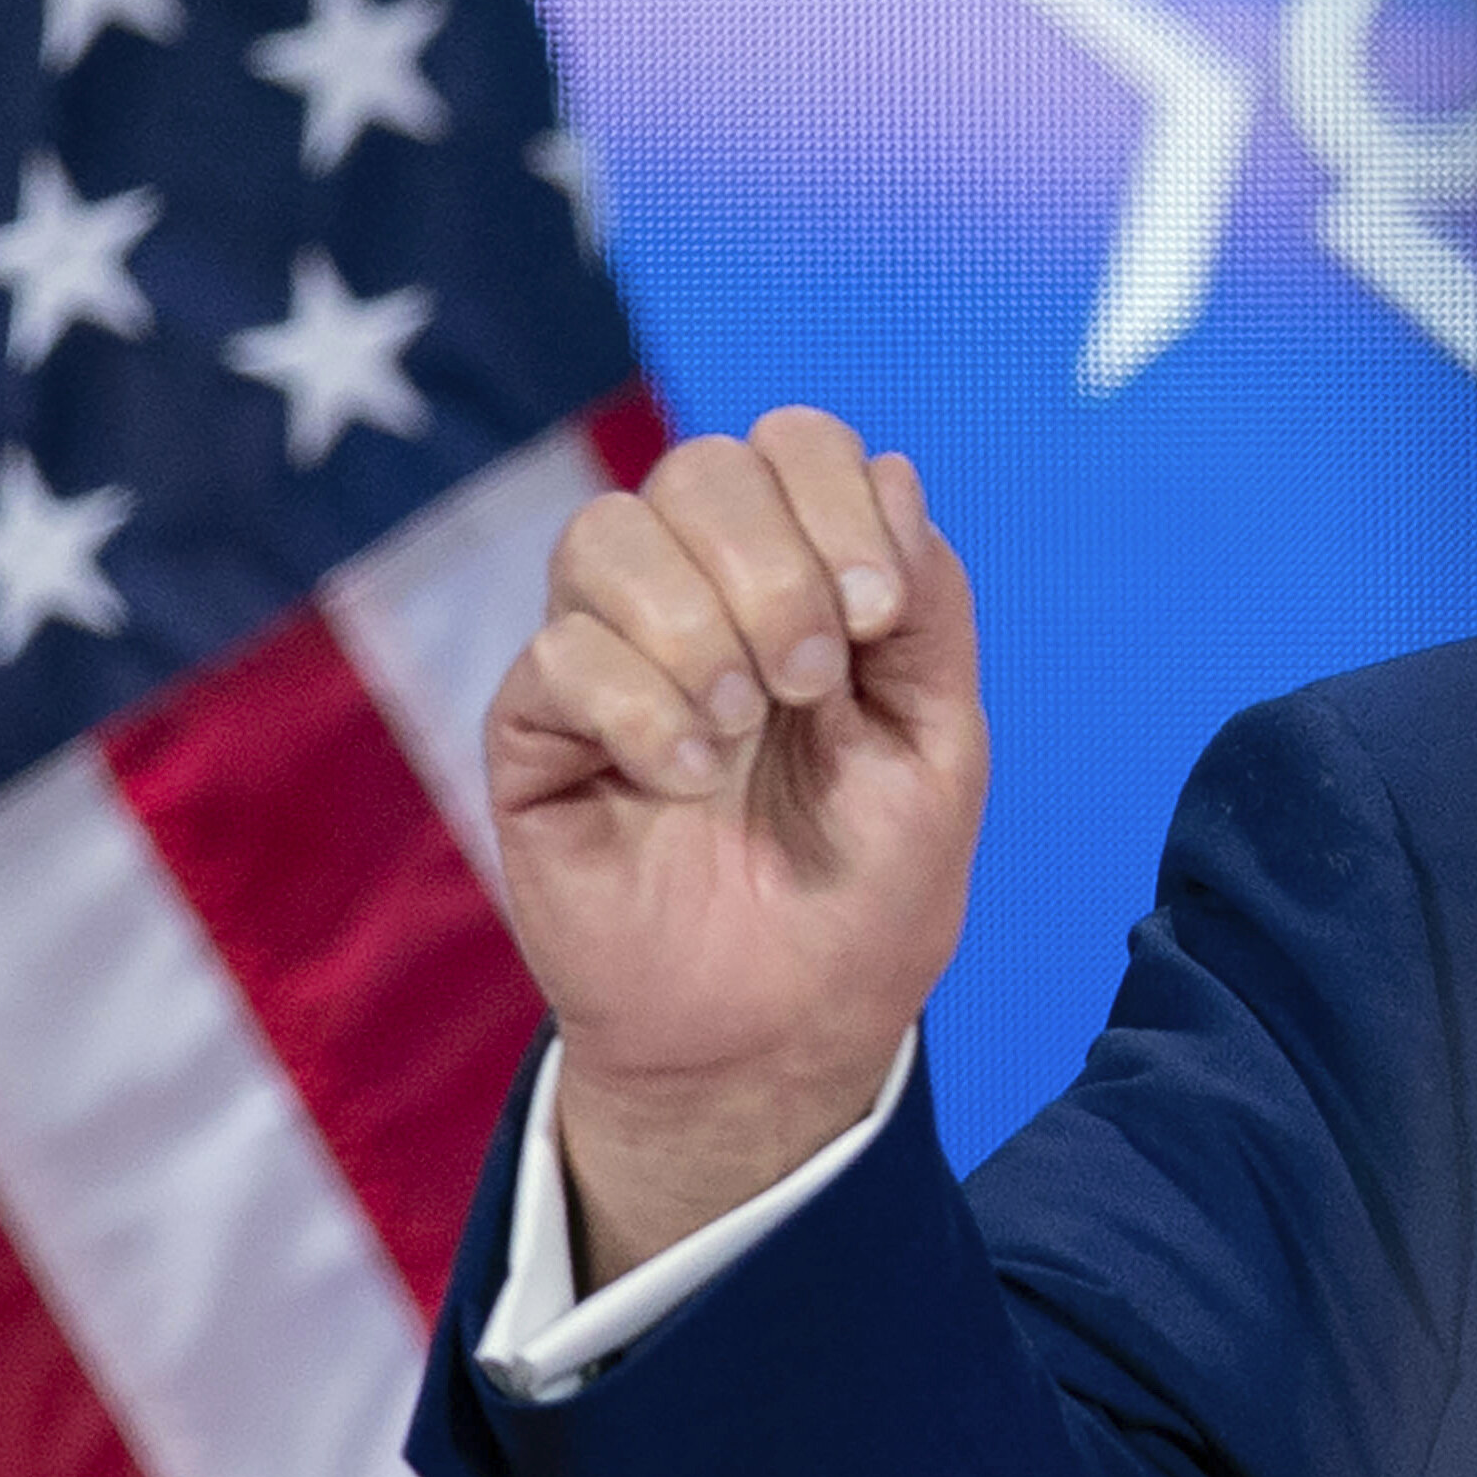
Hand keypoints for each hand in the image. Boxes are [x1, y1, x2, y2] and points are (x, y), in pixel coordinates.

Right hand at [486, 407, 986, 1283]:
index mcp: (802, 580)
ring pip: (606, 535)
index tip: (879, 616)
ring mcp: (609, 656)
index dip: (836, 498)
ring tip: (746, 731)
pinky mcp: (535, 732)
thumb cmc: (867, 892)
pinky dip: (637, 710)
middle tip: (815, 685)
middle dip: (773, 565)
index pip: (792, 443)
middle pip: (698, 467)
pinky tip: (682, 784)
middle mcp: (699, 597)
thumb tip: (893, 476)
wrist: (785, 1034)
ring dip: (700, 627)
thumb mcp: (941, 745)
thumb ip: (929, 607)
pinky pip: (557, 654)